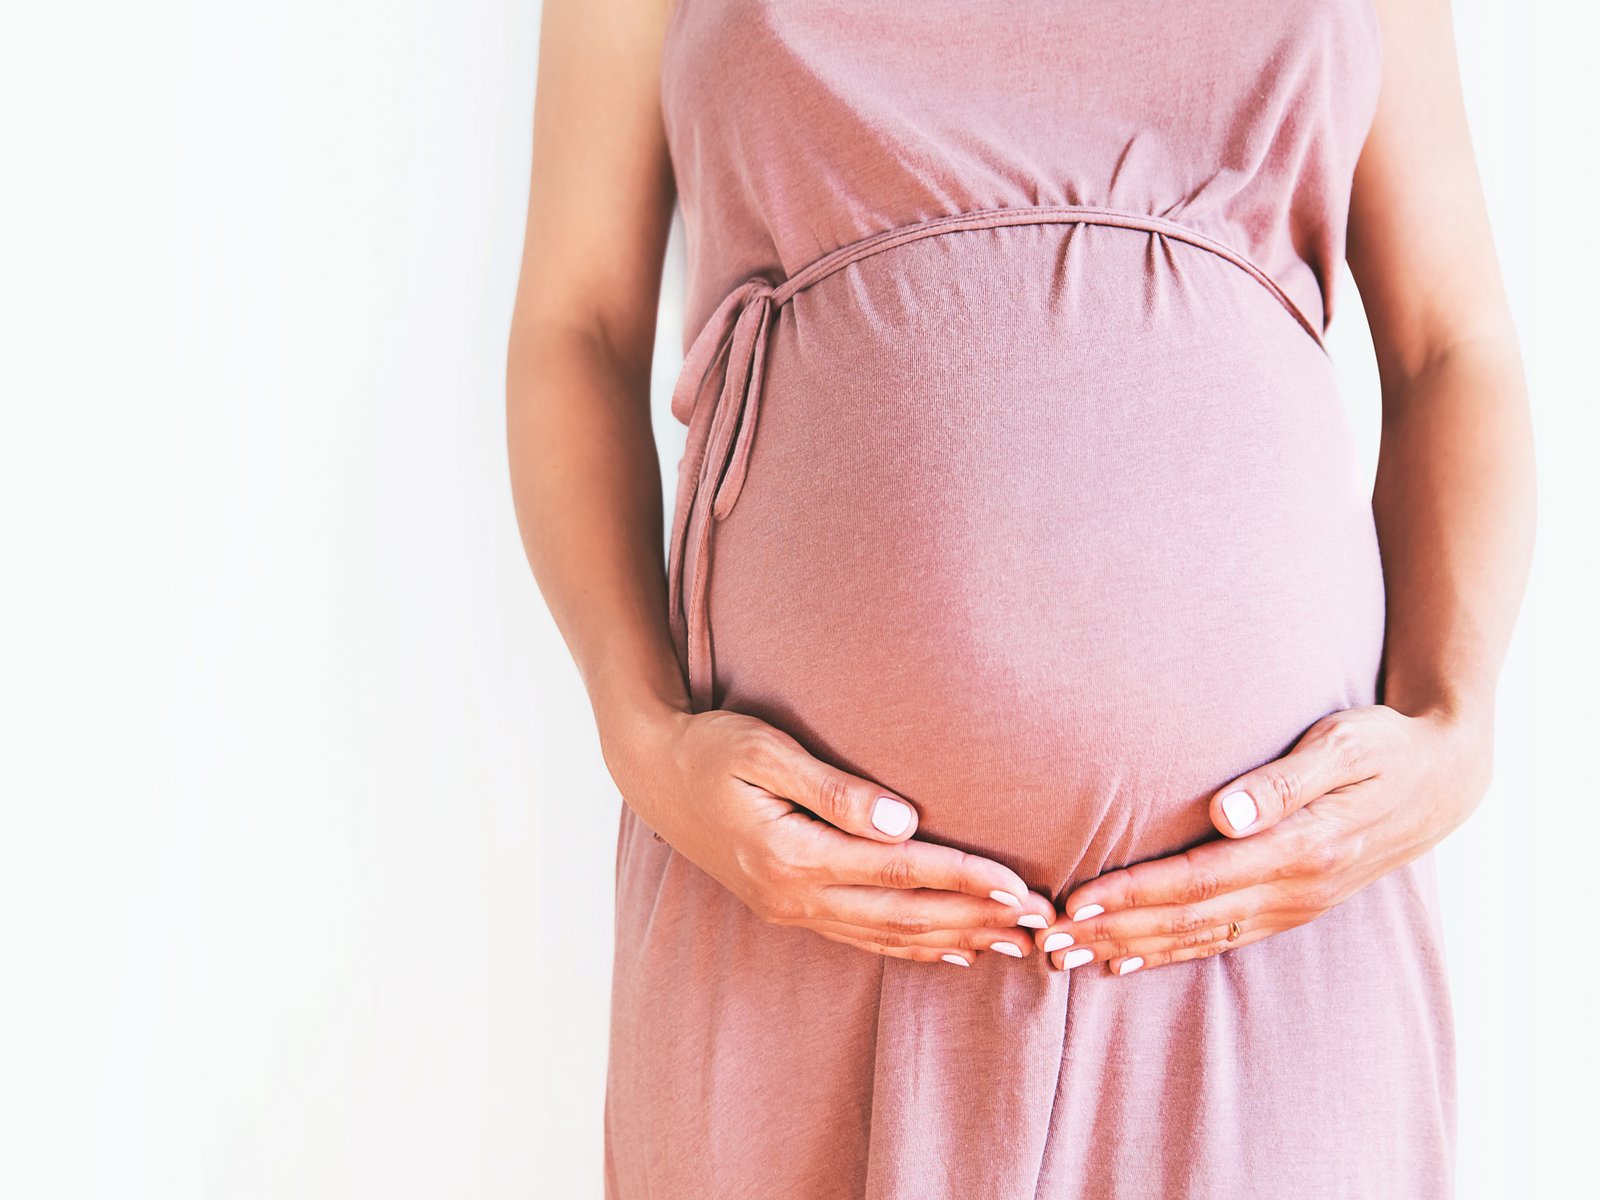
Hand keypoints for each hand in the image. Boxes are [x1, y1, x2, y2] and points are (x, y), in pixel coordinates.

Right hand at [605, 705, 1057, 965]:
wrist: (651, 771)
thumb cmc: (711, 746)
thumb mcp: (765, 750)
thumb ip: (834, 788)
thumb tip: (904, 820)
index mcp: (794, 854)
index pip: (900, 871)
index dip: (964, 879)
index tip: (1019, 885)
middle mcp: (795, 894)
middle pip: (903, 914)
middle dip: (976, 920)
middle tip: (1040, 925)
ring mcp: (790, 908)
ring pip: (887, 935)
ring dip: (954, 940)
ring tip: (1012, 944)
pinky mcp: (788, 906)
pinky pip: (861, 937)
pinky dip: (910, 946)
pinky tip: (948, 950)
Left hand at [1030, 704, 1491, 974]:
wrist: (1444, 780)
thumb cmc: (1383, 745)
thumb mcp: (1344, 744)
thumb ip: (1284, 780)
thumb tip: (1225, 812)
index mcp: (1303, 847)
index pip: (1200, 878)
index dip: (1135, 894)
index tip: (1076, 902)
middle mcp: (1295, 888)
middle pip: (1188, 920)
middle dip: (1113, 933)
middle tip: (1047, 943)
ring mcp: (1294, 905)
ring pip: (1198, 938)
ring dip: (1130, 950)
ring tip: (1067, 959)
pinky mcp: (1291, 908)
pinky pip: (1221, 940)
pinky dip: (1170, 954)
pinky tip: (1126, 962)